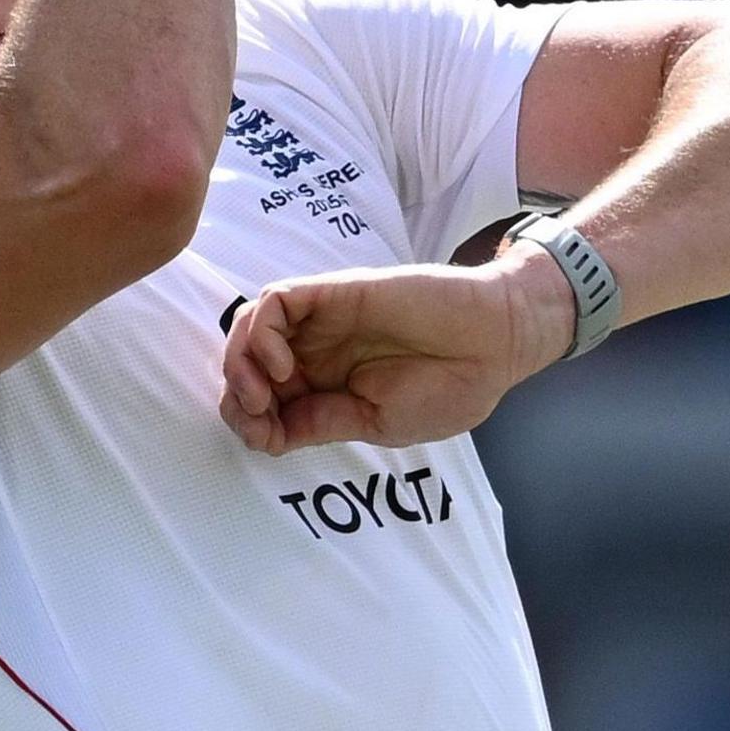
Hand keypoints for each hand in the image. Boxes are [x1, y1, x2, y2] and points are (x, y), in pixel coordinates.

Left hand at [216, 252, 571, 455]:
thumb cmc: (448, 386)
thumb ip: (321, 423)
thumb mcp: (376, 424)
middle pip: (244, 362)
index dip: (248, 421)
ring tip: (266, 390)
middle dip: (236, 392)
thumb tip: (268, 435)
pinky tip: (283, 364)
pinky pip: (274, 302)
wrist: (493, 342)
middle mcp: (314, 351)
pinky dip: (262, 332)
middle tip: (256, 412)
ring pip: (249, 328)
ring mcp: (319, 321)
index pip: (260, 401)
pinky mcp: (331, 293)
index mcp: (324, 388)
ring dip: (240, 362)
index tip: (264, 438)